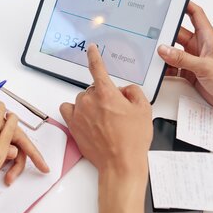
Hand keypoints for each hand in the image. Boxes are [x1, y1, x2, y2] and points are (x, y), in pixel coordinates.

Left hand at [60, 45, 152, 179]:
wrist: (120, 163)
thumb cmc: (132, 140)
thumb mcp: (144, 110)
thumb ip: (133, 92)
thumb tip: (124, 90)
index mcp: (107, 93)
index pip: (97, 68)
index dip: (94, 56)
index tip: (91, 48)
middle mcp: (90, 101)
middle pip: (93, 88)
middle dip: (104, 95)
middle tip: (116, 111)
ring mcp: (79, 113)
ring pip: (82, 99)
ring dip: (91, 104)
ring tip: (104, 120)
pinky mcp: (72, 125)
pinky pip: (69, 109)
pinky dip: (76, 110)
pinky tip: (86, 118)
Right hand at [157, 2, 212, 116]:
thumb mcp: (206, 67)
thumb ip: (183, 58)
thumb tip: (164, 49)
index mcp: (208, 38)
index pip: (195, 14)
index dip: (185, 4)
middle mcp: (200, 47)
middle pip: (178, 34)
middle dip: (166, 33)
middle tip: (151, 32)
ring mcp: (195, 61)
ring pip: (174, 52)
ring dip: (165, 53)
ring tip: (152, 53)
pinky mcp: (192, 74)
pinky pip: (175, 68)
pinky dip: (166, 69)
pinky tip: (159, 70)